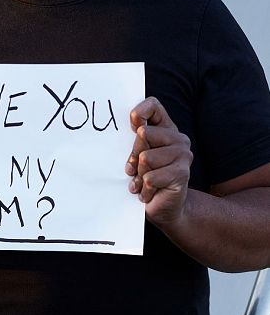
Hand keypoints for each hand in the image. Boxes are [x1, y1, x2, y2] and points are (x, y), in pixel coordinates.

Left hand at [125, 97, 192, 226]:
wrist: (165, 209)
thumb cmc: (148, 179)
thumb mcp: (138, 157)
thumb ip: (137, 140)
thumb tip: (136, 126)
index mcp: (166, 129)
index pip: (153, 105)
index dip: (138, 112)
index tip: (132, 126)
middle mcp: (178, 138)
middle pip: (143, 134)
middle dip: (134, 156)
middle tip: (137, 170)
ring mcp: (183, 155)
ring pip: (145, 158)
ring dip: (139, 175)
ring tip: (144, 183)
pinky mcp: (182, 173)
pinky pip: (150, 178)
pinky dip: (144, 189)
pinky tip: (149, 193)